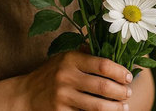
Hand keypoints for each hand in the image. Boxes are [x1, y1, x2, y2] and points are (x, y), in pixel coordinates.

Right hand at [18, 51, 132, 110]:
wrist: (26, 94)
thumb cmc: (51, 73)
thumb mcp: (65, 57)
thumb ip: (86, 54)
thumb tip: (114, 50)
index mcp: (70, 59)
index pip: (102, 64)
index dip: (120, 71)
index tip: (129, 76)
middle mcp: (66, 76)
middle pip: (103, 86)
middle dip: (121, 92)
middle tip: (129, 93)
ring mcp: (63, 96)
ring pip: (98, 106)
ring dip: (116, 108)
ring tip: (124, 107)